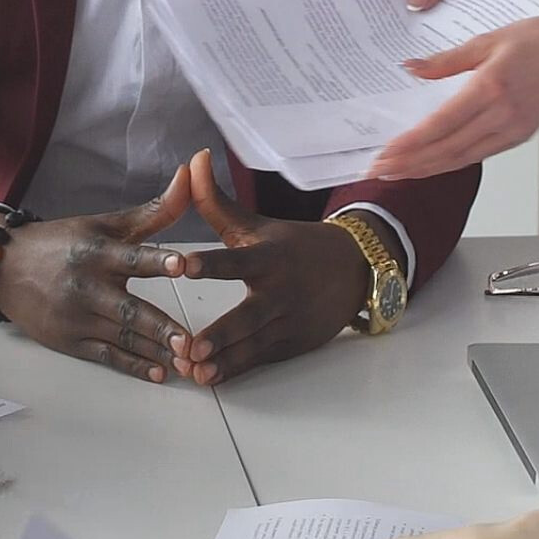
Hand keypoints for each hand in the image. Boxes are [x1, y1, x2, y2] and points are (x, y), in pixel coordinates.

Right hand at [0, 171, 200, 384]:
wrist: (4, 268)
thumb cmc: (61, 242)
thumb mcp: (104, 223)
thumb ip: (154, 210)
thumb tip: (190, 175)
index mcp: (96, 253)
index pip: (131, 257)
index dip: (156, 261)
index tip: (180, 265)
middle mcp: (86, 287)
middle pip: (129, 309)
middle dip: (160, 327)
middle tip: (190, 342)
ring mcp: (77, 318)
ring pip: (123, 338)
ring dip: (156, 352)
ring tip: (187, 362)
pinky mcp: (70, 341)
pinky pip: (107, 356)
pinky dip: (133, 366)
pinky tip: (158, 372)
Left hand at [165, 153, 374, 387]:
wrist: (356, 270)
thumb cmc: (296, 247)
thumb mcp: (258, 225)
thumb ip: (216, 201)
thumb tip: (192, 160)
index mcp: (269, 258)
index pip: (236, 260)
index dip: (209, 262)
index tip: (182, 265)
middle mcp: (280, 293)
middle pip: (249, 316)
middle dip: (222, 333)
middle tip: (192, 347)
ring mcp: (288, 323)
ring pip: (252, 345)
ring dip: (223, 360)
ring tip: (193, 372)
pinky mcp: (290, 345)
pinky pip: (259, 360)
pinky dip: (234, 370)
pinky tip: (209, 379)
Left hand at [367, 7, 538, 180]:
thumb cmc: (536, 39)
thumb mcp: (485, 40)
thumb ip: (445, 60)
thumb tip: (411, 68)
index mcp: (491, 87)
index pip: (441, 125)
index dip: (411, 144)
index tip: (385, 154)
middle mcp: (502, 114)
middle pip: (448, 149)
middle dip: (411, 164)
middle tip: (380, 171)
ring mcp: (512, 129)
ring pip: (462, 158)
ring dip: (427, 169)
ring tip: (398, 173)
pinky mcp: (519, 136)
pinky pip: (479, 155)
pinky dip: (452, 163)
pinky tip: (432, 164)